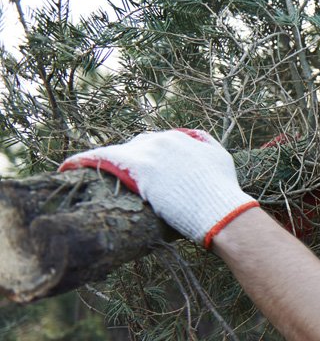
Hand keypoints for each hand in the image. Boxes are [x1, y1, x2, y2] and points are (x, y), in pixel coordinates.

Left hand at [59, 129, 258, 247]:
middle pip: (135, 146)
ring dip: (105, 162)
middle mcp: (162, 140)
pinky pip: (102, 159)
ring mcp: (149, 154)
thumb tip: (196, 140)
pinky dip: (83, 161)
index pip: (153, 143)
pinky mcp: (137, 169)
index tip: (140, 170)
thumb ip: (205, 144)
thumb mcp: (220, 158)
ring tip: (86, 174)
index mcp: (180, 138)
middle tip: (122, 179)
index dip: (145, 157)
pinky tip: (67, 168)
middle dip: (128, 160)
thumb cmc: (222, 190)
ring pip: (117, 153)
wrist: (220, 210)